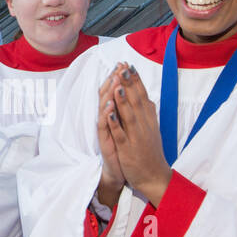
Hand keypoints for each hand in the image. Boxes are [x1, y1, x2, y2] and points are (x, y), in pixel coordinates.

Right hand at [96, 67, 125, 205]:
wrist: (120, 172)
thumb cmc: (124, 149)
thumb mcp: (128, 127)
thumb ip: (127, 110)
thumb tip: (132, 93)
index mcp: (115, 115)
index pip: (115, 92)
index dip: (118, 78)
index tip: (124, 64)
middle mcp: (107, 120)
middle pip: (107, 96)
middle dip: (113, 81)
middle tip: (117, 67)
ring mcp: (105, 131)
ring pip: (104, 109)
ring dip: (108, 95)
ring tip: (114, 81)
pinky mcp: (104, 142)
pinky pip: (104, 127)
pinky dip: (106, 116)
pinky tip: (109, 107)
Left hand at [107, 64, 172, 205]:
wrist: (154, 177)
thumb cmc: (150, 152)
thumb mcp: (152, 129)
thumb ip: (147, 113)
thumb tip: (145, 96)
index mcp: (149, 120)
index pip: (143, 96)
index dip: (135, 80)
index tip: (129, 65)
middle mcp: (144, 126)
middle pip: (137, 101)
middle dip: (129, 84)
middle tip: (123, 67)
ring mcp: (137, 137)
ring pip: (129, 115)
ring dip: (124, 100)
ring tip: (118, 84)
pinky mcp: (128, 149)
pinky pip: (121, 134)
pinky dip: (116, 123)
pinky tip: (110, 112)